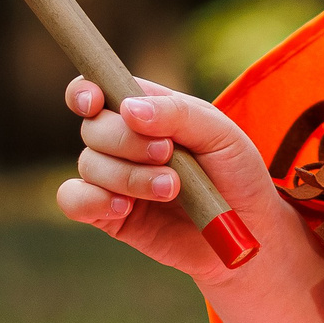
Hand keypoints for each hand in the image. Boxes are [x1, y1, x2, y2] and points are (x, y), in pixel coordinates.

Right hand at [56, 77, 282, 283]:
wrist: (249, 233)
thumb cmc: (236, 174)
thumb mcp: (220, 134)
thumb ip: (177, 114)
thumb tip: (128, 108)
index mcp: (147, 110)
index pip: (98, 89)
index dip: (85, 91)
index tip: (95, 102)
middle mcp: (123, 141)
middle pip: (93, 127)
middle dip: (125, 140)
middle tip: (167, 154)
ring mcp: (114, 178)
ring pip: (89, 164)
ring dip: (127, 175)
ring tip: (171, 188)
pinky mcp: (109, 214)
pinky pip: (74, 200)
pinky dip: (92, 200)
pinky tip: (124, 207)